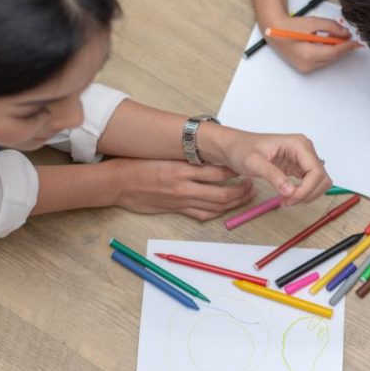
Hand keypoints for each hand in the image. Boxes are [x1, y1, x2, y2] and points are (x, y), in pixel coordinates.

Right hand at [111, 158, 254, 220]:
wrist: (117, 183)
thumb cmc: (137, 165)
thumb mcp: (164, 155)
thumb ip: (186, 158)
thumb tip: (210, 158)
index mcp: (181, 169)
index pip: (217, 172)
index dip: (235, 172)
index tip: (245, 168)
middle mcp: (183, 187)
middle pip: (222, 193)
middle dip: (240, 191)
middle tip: (251, 186)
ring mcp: (180, 201)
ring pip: (215, 206)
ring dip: (233, 203)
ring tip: (245, 197)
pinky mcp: (175, 210)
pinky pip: (201, 215)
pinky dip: (216, 213)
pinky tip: (224, 209)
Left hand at [207, 127, 330, 205]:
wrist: (234, 148)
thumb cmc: (242, 149)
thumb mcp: (254, 162)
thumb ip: (273, 176)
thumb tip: (290, 191)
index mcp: (298, 144)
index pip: (316, 171)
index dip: (306, 189)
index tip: (290, 199)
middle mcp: (305, 150)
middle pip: (321, 178)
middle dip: (307, 194)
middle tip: (287, 202)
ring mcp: (303, 159)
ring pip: (319, 183)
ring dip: (307, 196)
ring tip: (286, 200)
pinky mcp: (298, 168)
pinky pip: (310, 184)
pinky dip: (302, 194)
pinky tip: (287, 197)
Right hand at [265, 15, 359, 72]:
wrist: (275, 31)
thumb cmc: (291, 26)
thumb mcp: (313, 22)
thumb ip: (331, 27)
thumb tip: (346, 34)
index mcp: (307, 54)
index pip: (334, 53)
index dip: (347, 47)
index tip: (356, 42)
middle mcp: (307, 65)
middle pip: (332, 57)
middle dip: (341, 47)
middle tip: (346, 36)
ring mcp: (306, 69)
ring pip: (328, 60)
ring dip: (334, 49)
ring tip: (332, 37)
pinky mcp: (305, 69)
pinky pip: (322, 61)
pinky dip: (327, 52)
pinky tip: (324, 43)